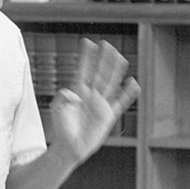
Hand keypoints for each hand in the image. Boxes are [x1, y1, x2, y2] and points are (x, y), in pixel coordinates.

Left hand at [47, 38, 140, 164]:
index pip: (83, 69)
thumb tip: (73, 92)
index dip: (86, 57)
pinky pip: (120, 102)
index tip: (88, 42)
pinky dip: (127, 93)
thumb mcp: (57, 109)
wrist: (70, 146)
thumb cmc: (61, 128)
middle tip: (107, 44)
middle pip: (100, 72)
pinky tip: (132, 82)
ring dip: (115, 70)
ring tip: (120, 57)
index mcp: (78, 91)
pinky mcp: (109, 115)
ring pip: (111, 82)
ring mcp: (101, 104)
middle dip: (103, 58)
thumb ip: (62, 97)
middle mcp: (91, 95)